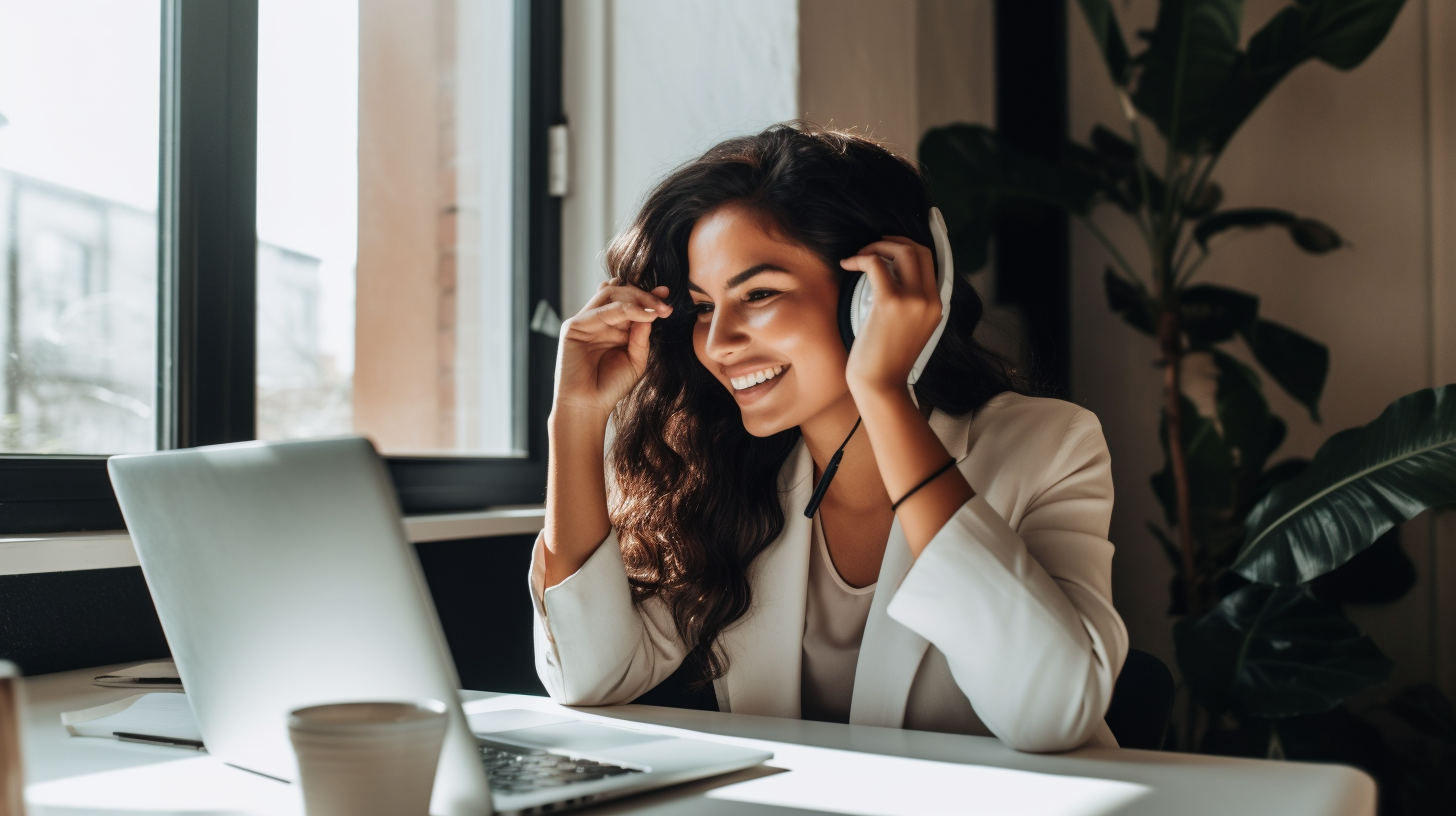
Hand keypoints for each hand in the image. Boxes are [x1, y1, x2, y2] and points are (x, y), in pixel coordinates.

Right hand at [553, 280, 672, 418]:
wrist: (589, 407)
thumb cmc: (611, 386)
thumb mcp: (636, 359)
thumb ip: (642, 336)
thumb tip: (651, 311)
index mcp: (610, 327)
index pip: (627, 302)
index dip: (646, 295)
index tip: (667, 294)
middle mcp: (597, 321)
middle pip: (619, 293)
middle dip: (644, 295)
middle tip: (664, 304)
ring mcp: (584, 322)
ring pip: (611, 295)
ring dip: (637, 298)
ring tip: (657, 309)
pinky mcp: (574, 327)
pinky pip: (603, 311)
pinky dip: (626, 309)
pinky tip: (644, 315)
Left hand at [838, 236, 941, 395]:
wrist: (880, 385)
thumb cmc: (886, 361)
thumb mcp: (909, 329)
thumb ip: (909, 304)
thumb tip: (891, 277)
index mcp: (936, 306)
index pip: (931, 261)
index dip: (911, 245)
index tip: (892, 241)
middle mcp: (929, 301)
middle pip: (919, 250)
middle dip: (893, 242)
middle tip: (873, 247)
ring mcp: (913, 301)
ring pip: (903, 251)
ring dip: (877, 247)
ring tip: (860, 256)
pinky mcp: (890, 303)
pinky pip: (876, 264)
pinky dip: (860, 258)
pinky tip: (848, 264)